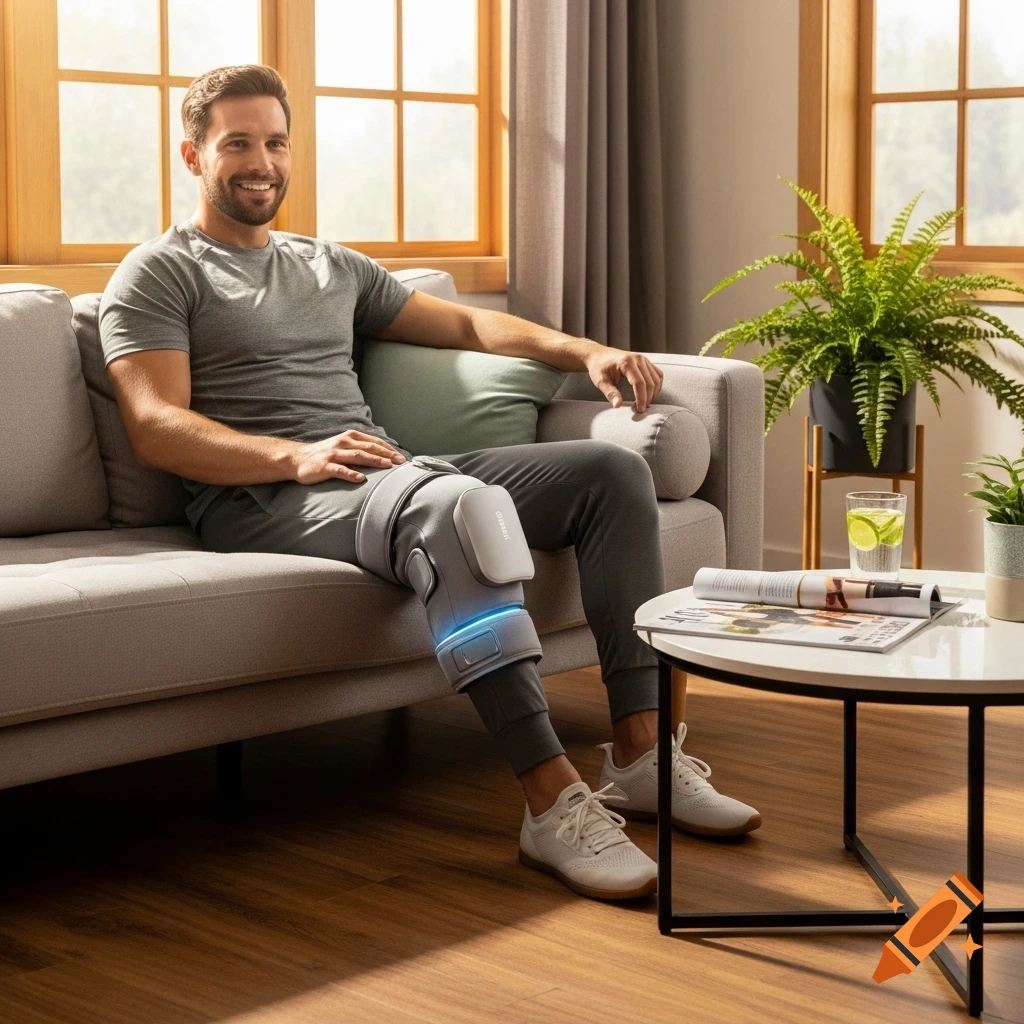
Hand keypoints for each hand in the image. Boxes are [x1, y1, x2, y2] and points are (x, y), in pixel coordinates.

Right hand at [290, 429, 406, 483]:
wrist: (297, 458)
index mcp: (350, 437)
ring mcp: (333, 454)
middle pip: (369, 447)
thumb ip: (360, 450)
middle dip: (387, 454)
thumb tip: (383, 458)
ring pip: (357, 456)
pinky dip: (350, 474)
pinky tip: (360, 479)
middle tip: (401, 462)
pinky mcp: (324, 466)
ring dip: (373, 460)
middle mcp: (343, 443)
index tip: (402, 457)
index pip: (374, 442)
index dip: (389, 449)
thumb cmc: (324, 454)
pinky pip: (339, 470)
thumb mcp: (343, 447)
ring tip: (387, 466)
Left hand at [584, 346, 663, 412]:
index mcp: (626, 362)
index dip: (641, 398)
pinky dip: (656, 386)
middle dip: (647, 398)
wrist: (599, 355)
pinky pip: (657, 375)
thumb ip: (610, 393)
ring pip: (656, 379)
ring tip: (644, 403)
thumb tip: (617, 405)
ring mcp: (643, 359)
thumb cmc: (598, 367)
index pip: (639, 382)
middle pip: (649, 382)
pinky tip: (649, 394)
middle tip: (640, 410)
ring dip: (653, 393)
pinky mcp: (646, 362)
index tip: (639, 409)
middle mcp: (637, 359)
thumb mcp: (600, 381)